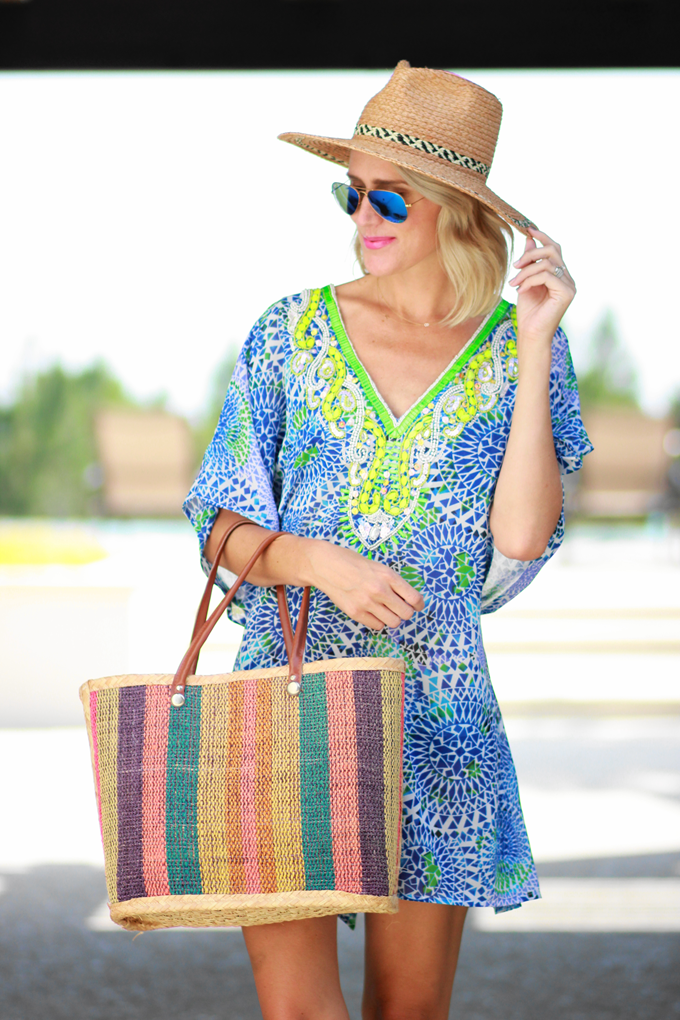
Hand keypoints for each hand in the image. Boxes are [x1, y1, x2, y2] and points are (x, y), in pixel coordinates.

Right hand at [303, 539, 423, 630]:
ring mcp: (367, 603)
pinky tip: (372, 612)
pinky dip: (378, 621)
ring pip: (393, 622)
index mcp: (388, 576)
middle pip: (406, 614)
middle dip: (406, 612)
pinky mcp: (355, 613)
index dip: (419, 604)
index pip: (414, 598)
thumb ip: (392, 582)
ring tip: (385, 610)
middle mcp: (379, 590)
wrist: (326, 565)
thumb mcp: (378, 567)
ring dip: (392, 618)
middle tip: (399, 608)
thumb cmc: (353, 563)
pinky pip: (377, 626)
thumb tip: (408, 600)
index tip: (417, 605)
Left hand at [508, 228, 575, 345]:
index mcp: (560, 275)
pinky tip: (521, 290)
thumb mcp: (526, 282)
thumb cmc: (528, 312)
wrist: (531, 334)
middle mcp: (568, 278)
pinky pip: (546, 276)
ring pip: (547, 263)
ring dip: (526, 271)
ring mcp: (569, 285)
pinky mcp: (566, 293)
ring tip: (514, 283)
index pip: (555, 249)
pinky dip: (530, 280)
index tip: (528, 230)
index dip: (542, 237)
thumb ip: (530, 262)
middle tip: (515, 265)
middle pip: (553, 251)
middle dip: (531, 254)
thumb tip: (529, 239)